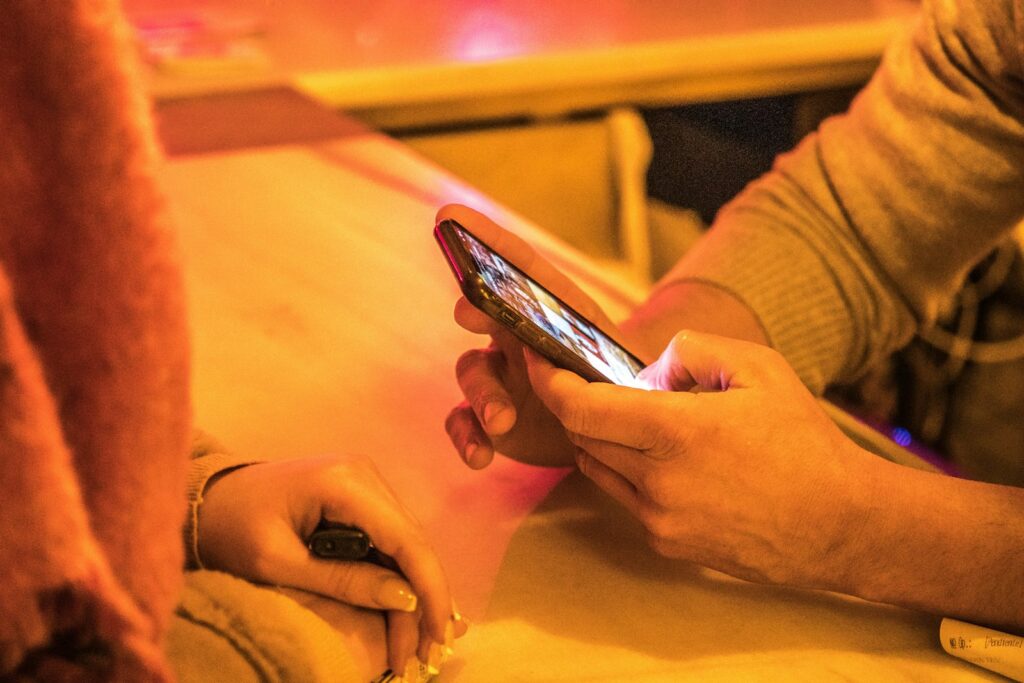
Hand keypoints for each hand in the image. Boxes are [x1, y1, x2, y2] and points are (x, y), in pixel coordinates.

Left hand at [197, 453, 466, 673]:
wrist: (206, 499)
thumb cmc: (231, 528)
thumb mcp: (279, 563)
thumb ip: (343, 581)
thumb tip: (406, 600)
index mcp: (344, 482)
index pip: (405, 539)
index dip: (429, 589)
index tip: (437, 635)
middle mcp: (364, 474)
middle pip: (412, 542)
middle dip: (423, 600)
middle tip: (425, 654)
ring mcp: (364, 482)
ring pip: (405, 544)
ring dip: (412, 593)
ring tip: (411, 644)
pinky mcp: (359, 496)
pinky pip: (388, 540)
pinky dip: (394, 578)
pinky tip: (400, 613)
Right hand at [440, 203, 631, 468]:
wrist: (622, 434)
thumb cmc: (622, 391)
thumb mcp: (627, 373)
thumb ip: (614, 365)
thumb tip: (625, 374)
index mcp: (551, 311)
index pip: (518, 266)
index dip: (486, 239)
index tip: (450, 217)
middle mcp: (518, 336)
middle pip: (484, 313)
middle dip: (475, 310)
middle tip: (471, 313)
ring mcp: (502, 377)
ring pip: (472, 372)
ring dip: (482, 394)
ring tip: (501, 421)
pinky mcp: (491, 419)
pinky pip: (463, 421)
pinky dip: (466, 436)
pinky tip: (479, 455)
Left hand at [524, 330, 876, 588]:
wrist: (839, 523)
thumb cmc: (801, 439)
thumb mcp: (757, 366)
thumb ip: (690, 351)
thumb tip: (644, 372)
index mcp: (676, 432)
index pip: (580, 408)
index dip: (549, 382)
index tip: (537, 361)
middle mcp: (658, 481)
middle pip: (581, 436)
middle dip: (574, 404)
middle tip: (585, 379)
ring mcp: (659, 518)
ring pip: (596, 467)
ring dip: (598, 438)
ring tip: (634, 418)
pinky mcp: (666, 543)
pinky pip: (623, 497)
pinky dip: (625, 469)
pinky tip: (661, 456)